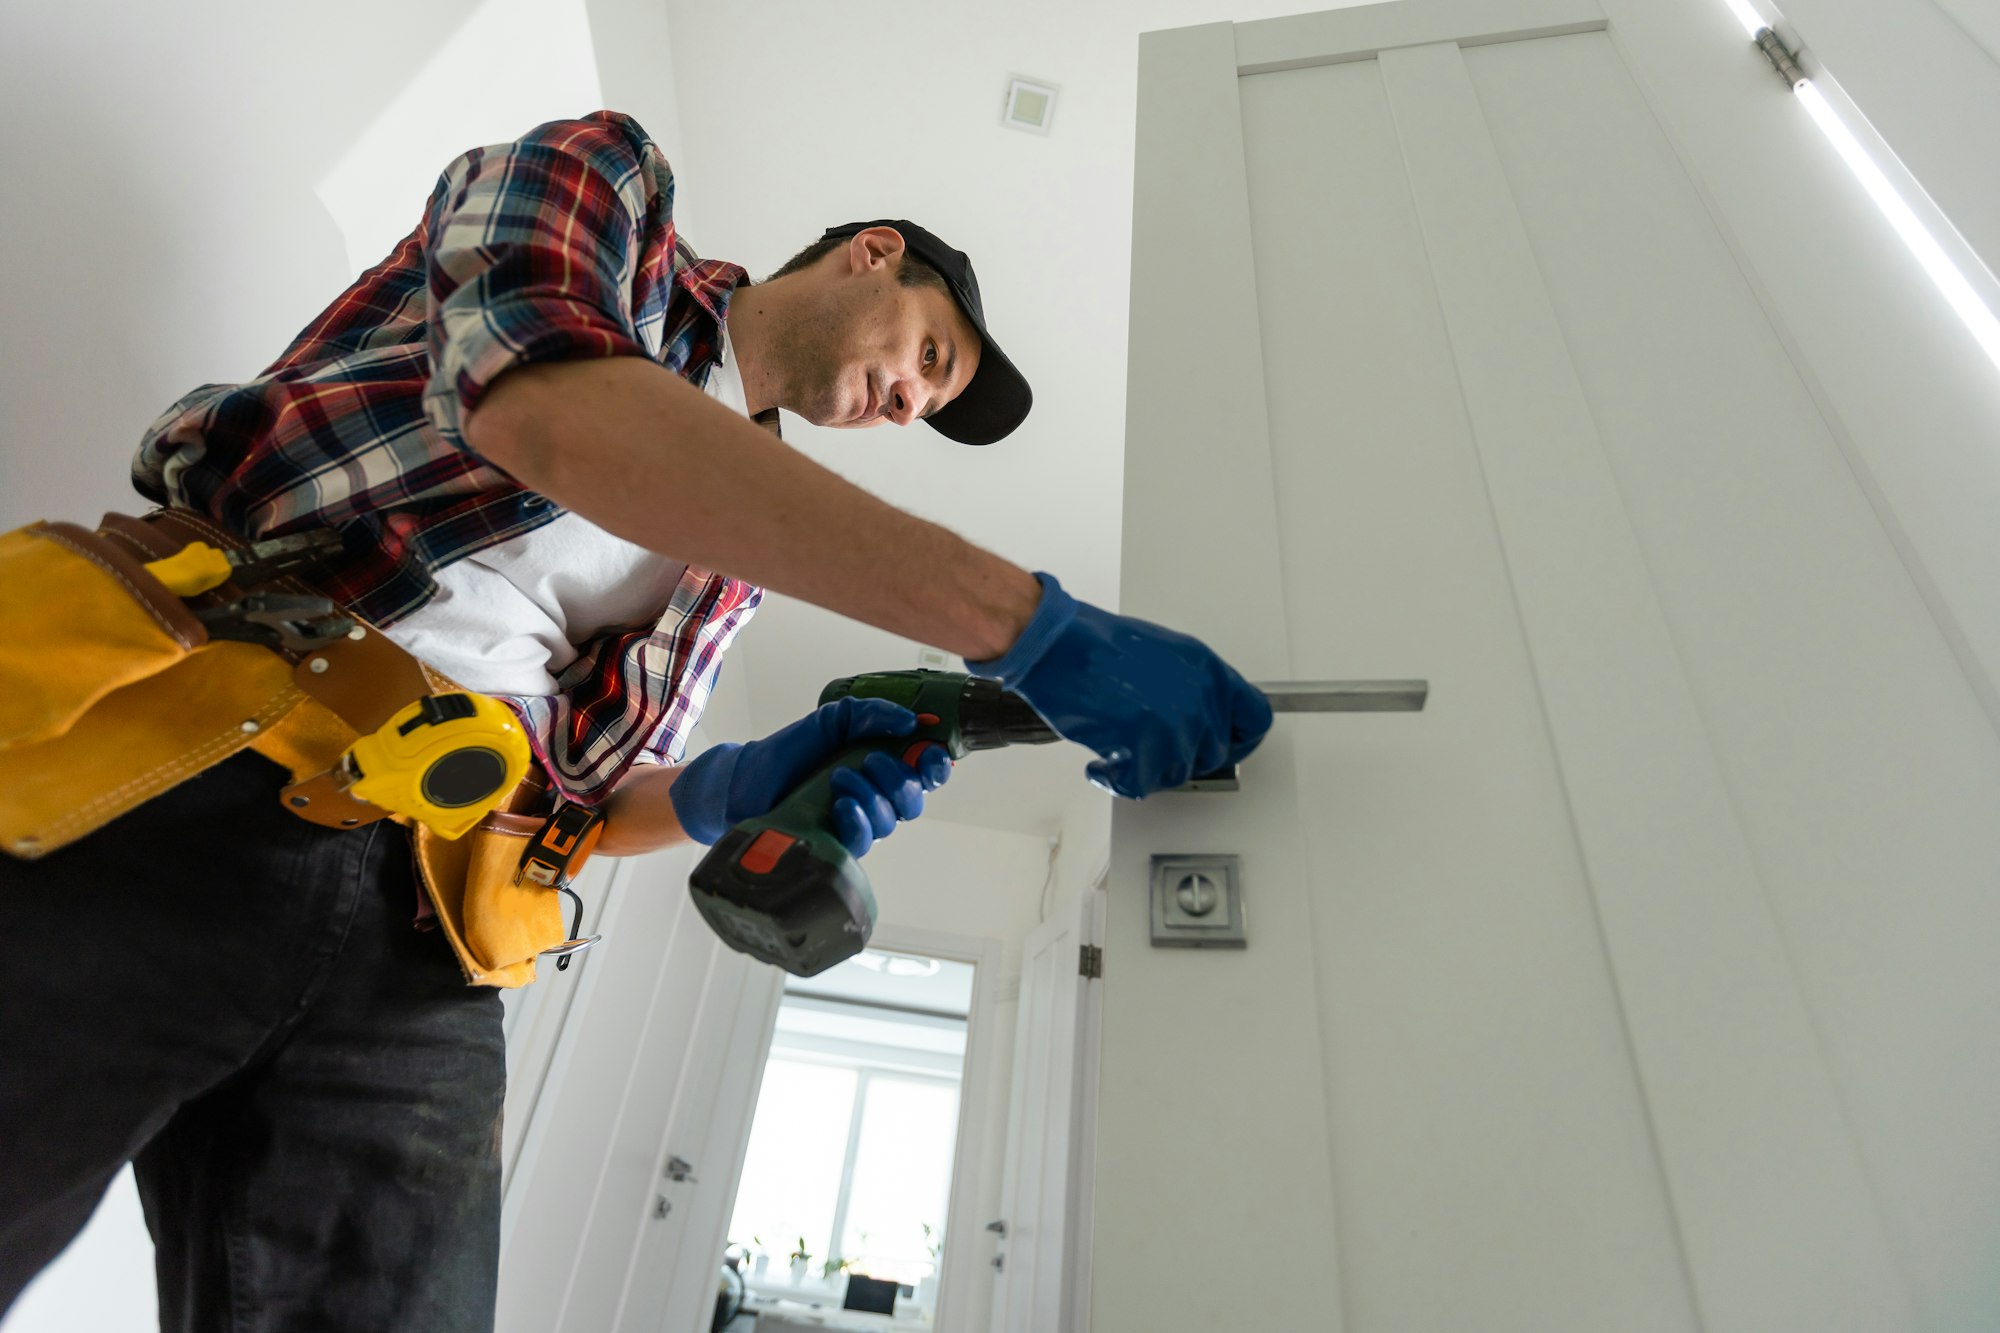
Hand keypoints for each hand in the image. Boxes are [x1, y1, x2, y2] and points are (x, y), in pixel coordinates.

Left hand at [669, 698, 953, 855]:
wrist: (749, 782)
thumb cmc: (791, 752)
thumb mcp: (832, 720)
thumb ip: (871, 713)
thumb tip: (910, 721)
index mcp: (880, 765)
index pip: (925, 772)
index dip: (936, 766)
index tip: (930, 755)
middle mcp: (875, 796)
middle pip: (914, 799)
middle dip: (898, 778)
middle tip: (868, 761)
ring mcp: (860, 822)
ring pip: (891, 819)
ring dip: (869, 795)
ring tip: (838, 778)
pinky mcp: (841, 844)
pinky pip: (866, 840)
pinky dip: (858, 820)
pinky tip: (840, 806)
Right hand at [966, 573, 1271, 797]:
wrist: (1057, 645)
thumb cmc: (1098, 644)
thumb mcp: (1167, 653)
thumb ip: (1194, 686)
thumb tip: (1203, 715)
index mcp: (1209, 671)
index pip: (1255, 719)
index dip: (1242, 742)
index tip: (1229, 748)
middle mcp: (1199, 698)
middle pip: (1213, 755)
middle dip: (1182, 757)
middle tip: (1153, 748)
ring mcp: (1173, 724)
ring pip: (1177, 773)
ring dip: (1149, 768)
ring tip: (1122, 746)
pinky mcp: (1142, 745)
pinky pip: (1139, 785)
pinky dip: (1117, 780)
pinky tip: (1104, 764)